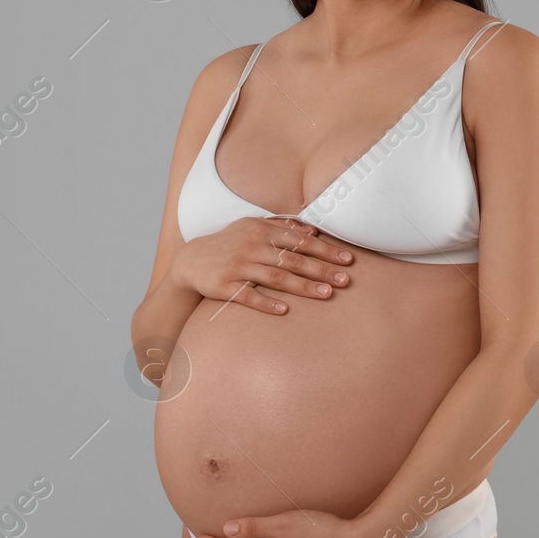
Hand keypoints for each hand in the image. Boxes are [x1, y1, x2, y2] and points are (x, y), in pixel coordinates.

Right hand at [171, 216, 353, 315]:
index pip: (300, 241)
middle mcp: (251, 247)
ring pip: (276, 277)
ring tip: (326, 294)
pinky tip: (285, 310)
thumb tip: (313, 231)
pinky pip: (249, 296)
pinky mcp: (225, 286)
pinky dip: (267, 302)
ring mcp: (238, 266)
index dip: (325, 250)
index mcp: (261, 231)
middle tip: (345, 280)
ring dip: (303, 286)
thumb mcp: (251, 228)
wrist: (190, 261)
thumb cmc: (228, 244)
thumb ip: (282, 227)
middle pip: (292, 259)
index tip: (347, 259)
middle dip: (321, 269)